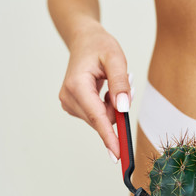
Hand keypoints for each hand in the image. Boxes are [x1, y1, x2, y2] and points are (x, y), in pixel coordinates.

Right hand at [59, 24, 132, 162]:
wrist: (84, 41)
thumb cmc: (99, 46)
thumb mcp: (115, 58)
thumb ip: (120, 83)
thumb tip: (123, 109)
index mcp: (77, 85)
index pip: (96, 117)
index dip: (109, 137)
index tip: (117, 154)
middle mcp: (68, 97)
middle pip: (101, 119)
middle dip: (118, 110)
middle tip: (127, 87)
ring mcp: (69, 103)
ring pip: (100, 119)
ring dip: (113, 107)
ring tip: (114, 84)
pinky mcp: (73, 106)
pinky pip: (97, 115)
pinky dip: (107, 107)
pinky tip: (106, 91)